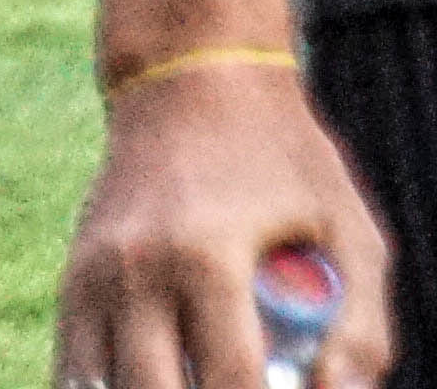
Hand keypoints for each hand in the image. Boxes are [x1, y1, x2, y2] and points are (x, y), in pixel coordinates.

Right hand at [52, 63, 393, 388]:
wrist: (190, 78)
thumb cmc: (283, 158)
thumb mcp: (347, 224)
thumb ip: (363, 323)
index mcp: (208, 254)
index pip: (232, 381)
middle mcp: (138, 269)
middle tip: (242, 386)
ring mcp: (94, 278)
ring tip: (203, 376)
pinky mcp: (73, 283)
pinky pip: (75, 375)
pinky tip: (158, 380)